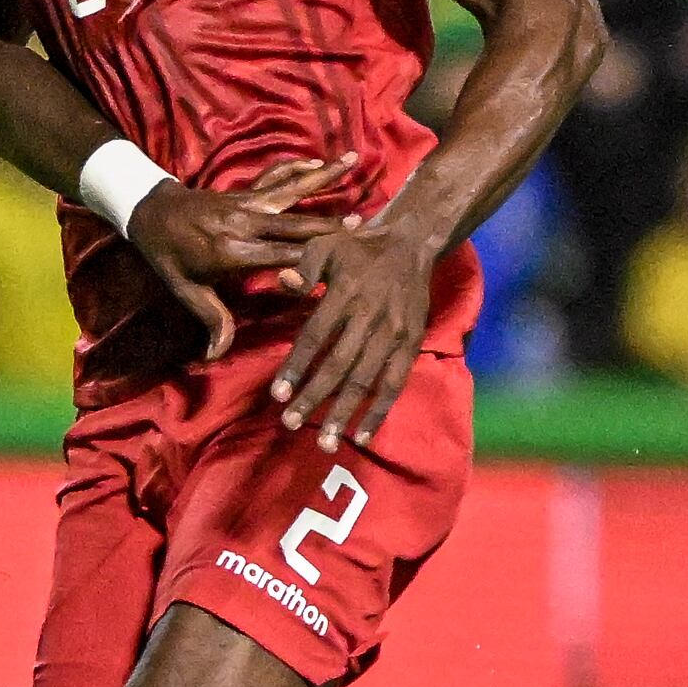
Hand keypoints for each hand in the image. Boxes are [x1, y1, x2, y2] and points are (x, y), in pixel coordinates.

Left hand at [116, 156, 349, 357]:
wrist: (149, 213)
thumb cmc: (170, 257)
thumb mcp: (186, 291)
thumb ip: (210, 319)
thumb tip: (216, 356)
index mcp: (233, 251)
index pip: (280, 257)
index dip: (311, 260)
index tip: (342, 263)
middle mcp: (246, 223)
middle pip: (296, 224)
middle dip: (330, 225)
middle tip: (365, 224)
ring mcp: (248, 202)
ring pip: (291, 188)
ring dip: (323, 177)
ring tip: (352, 160)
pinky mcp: (246, 191)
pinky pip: (275, 176)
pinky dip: (297, 167)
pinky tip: (319, 160)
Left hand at [273, 218, 436, 450]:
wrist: (410, 245)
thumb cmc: (357, 247)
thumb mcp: (326, 245)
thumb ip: (305, 267)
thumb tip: (285, 282)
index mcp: (345, 294)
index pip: (315, 337)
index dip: (296, 367)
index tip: (277, 395)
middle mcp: (370, 319)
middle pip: (338, 366)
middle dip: (313, 398)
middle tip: (289, 424)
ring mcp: (393, 335)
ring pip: (365, 381)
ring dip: (343, 413)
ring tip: (324, 441)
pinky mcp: (410, 346)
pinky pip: (394, 385)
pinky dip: (379, 412)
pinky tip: (362, 436)